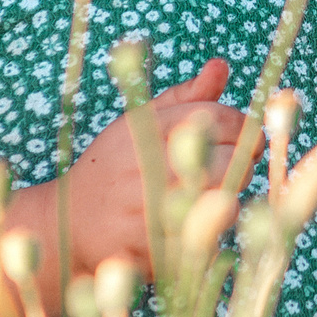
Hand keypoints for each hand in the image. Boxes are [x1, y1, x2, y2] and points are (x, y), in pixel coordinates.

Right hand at [31, 57, 247, 281]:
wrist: (66, 224)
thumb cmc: (115, 169)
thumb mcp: (141, 124)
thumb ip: (185, 97)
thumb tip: (221, 66)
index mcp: (142, 128)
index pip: (216, 118)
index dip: (244, 127)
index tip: (249, 137)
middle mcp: (141, 166)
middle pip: (224, 162)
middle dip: (243, 164)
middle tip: (240, 167)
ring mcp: (141, 211)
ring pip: (219, 204)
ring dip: (229, 201)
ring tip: (216, 196)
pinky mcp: (144, 250)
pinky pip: (201, 242)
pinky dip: (207, 235)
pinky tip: (195, 227)